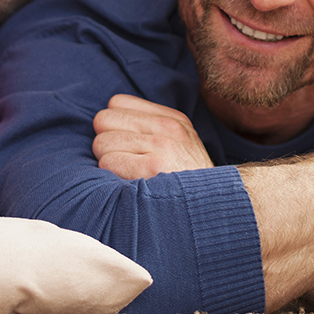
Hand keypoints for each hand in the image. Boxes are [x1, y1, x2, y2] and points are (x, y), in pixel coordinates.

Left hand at [92, 94, 211, 179]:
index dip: (114, 125)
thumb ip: (151, 128)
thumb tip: (108, 122)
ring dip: (108, 161)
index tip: (126, 144)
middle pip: (103, 119)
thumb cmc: (186, 183)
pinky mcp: (152, 168)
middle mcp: (168, 128)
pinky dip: (111, 175)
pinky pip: (107, 162)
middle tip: (122, 159)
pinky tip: (128, 183)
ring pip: (101, 142)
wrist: (212, 210)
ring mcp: (162, 147)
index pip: (117, 103)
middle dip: (106, 141)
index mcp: (173, 119)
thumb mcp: (181, 146)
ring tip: (128, 174)